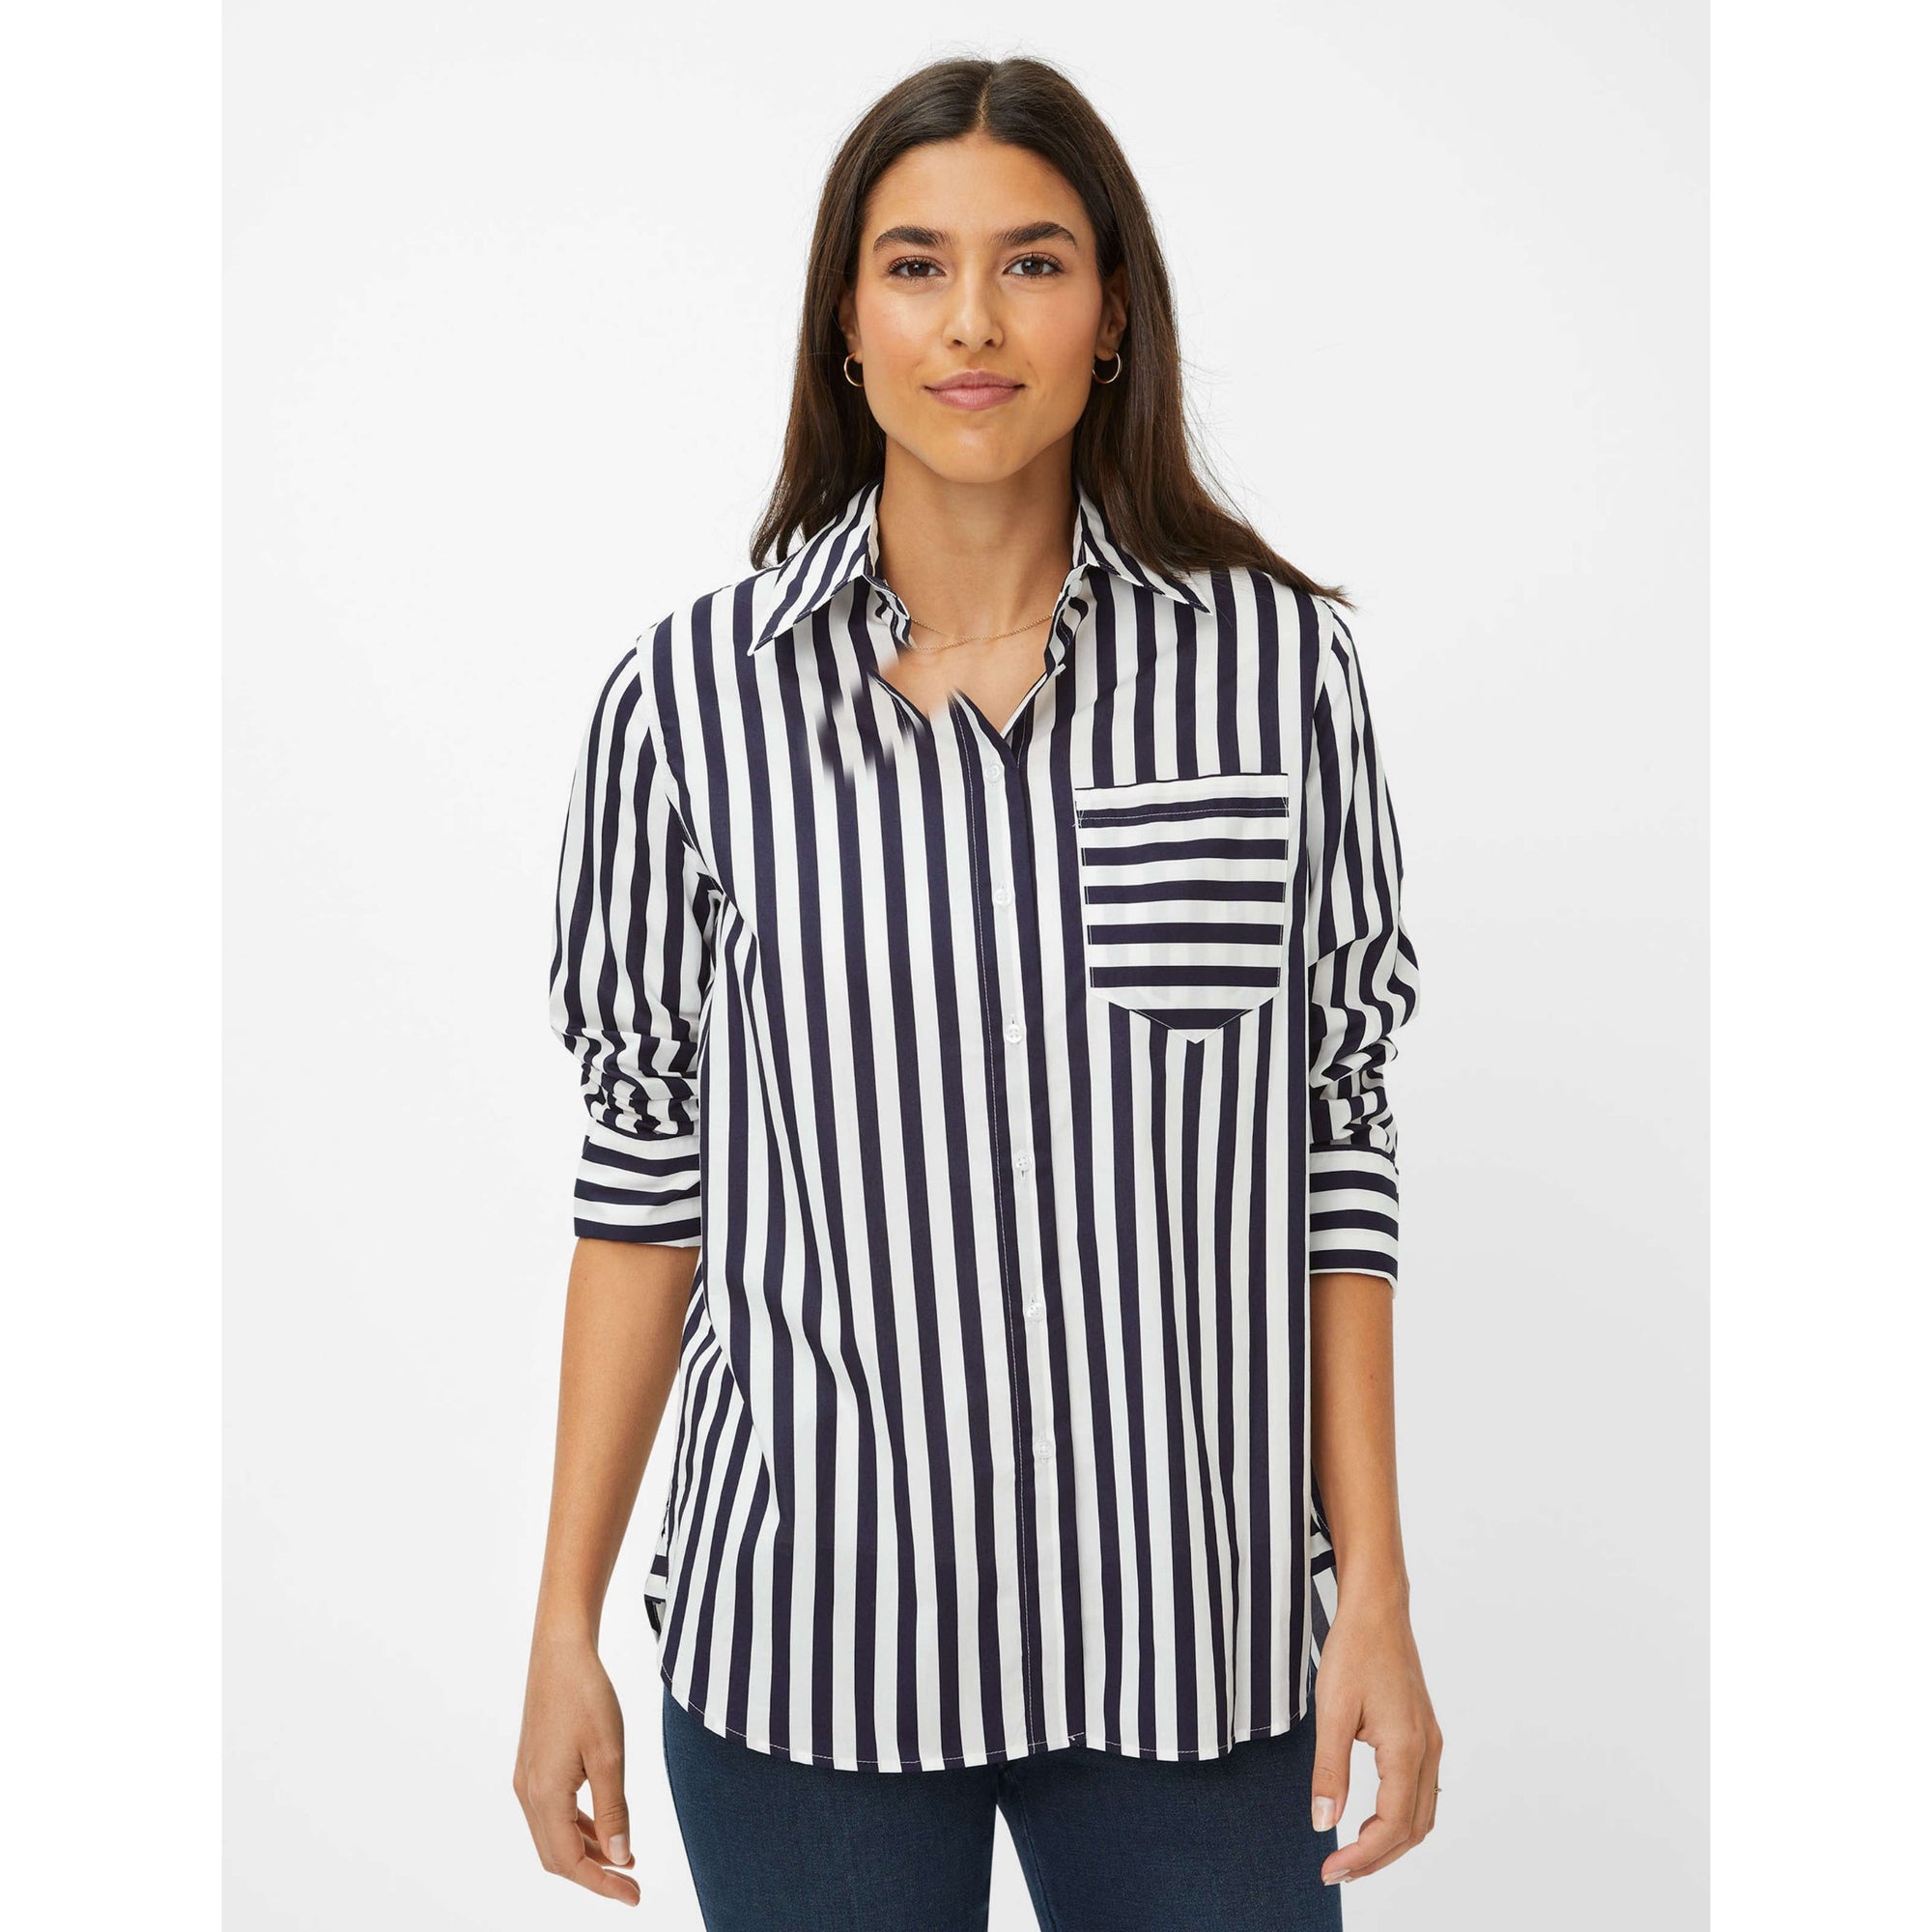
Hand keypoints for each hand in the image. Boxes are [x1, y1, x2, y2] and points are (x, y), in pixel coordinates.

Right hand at [513, 1629, 639, 1905]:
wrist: (560, 1651)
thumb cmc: (586, 1695)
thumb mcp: (609, 1754)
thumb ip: (614, 1808)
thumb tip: (620, 1858)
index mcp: (545, 1795)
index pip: (569, 1862)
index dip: (601, 1884)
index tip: (633, 1896)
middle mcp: (529, 1793)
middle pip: (556, 1857)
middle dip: (593, 1875)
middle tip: (631, 1885)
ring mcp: (528, 1780)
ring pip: (553, 1836)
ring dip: (587, 1852)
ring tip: (625, 1859)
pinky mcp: (534, 1767)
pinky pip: (553, 1814)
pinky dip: (578, 1828)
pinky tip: (605, 1827)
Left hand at [1308, 1592, 1442, 1884]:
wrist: (1378, 1608)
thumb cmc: (1354, 1650)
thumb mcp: (1331, 1710)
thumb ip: (1328, 1770)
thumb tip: (1322, 1823)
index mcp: (1406, 1749)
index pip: (1391, 1826)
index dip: (1362, 1857)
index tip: (1330, 1869)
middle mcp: (1427, 1750)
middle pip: (1413, 1830)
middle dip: (1376, 1859)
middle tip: (1337, 1872)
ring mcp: (1430, 1741)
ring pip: (1422, 1814)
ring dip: (1390, 1842)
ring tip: (1351, 1854)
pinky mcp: (1423, 1733)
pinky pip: (1421, 1792)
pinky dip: (1400, 1818)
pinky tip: (1371, 1819)